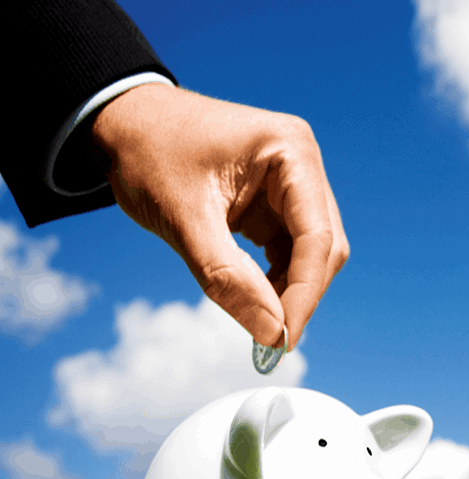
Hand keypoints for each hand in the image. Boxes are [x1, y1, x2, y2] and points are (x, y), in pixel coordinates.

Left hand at [91, 83, 348, 350]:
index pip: (317, 235)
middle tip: (272, 341)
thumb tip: (270, 332)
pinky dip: (276, 279)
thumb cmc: (147, 151)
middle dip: (300, 294)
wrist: (121, 122)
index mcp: (290, 151)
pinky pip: (290, 249)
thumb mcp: (183, 217)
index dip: (305, 291)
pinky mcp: (276, 201)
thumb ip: (227, 277)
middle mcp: (302, 164)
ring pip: (311, 252)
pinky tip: (255, 298)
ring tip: (260, 323)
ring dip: (290, 290)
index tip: (283, 337)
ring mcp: (292, 182)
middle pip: (323, 246)